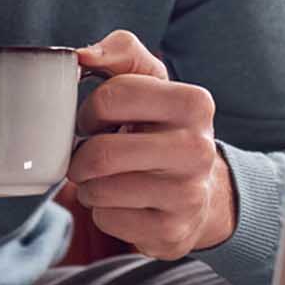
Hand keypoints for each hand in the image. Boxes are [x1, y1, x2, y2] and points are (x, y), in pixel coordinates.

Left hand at [71, 30, 236, 259]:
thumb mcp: (152, 82)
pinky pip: (106, 220)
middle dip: (82, 157)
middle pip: (99, 154)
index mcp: (195, 103)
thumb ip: (121, 52)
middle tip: (92, 156)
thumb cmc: (163, 129)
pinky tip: (125, 204)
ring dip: (90, 186)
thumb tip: (81, 56)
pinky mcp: (172, 232)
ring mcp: (187, 196)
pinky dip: (104, 212)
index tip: (97, 121)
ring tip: (110, 179)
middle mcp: (198, 150)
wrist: (203, 193)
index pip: (112, 96)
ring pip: (98, 191)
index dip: (90, 111)